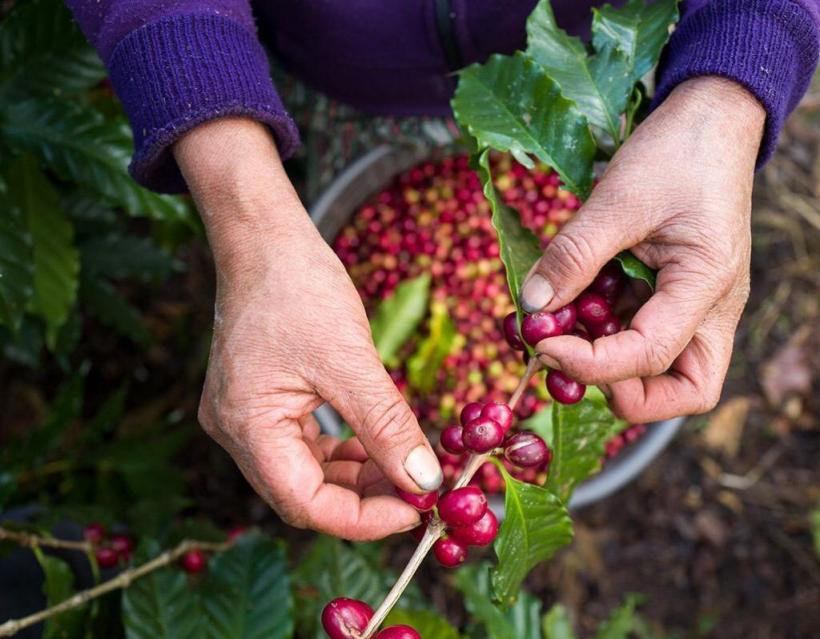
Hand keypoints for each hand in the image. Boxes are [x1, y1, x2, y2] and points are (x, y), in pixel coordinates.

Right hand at [174, 119, 441, 540]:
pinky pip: (303, 446)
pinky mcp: (261, 403)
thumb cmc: (298, 287)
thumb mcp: (350, 360)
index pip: (304, 504)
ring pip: (306, 473)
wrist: (265, 239)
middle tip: (418, 490)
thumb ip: (387, 425)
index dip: (363, 519)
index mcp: (245, 427)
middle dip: (364, 499)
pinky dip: (343, 453)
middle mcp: (236, 433)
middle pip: (303, 494)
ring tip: (407, 469)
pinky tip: (378, 446)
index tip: (417, 509)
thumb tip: (424, 480)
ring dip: (357, 477)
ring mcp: (245, 418)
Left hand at [520, 77, 764, 421]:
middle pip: (686, 391)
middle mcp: (711, 309)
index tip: (541, 346)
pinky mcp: (676, 295)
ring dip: (613, 367)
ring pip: (669, 371)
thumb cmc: (676, 152)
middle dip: (626, 395)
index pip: (650, 355)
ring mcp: (697, 305)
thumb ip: (573, 255)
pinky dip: (607, 333)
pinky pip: (645, 333)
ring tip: (563, 334)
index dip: (590, 364)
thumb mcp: (617, 199)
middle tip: (568, 364)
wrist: (711, 118)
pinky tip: (573, 307)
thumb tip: (533, 306)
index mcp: (707, 285)